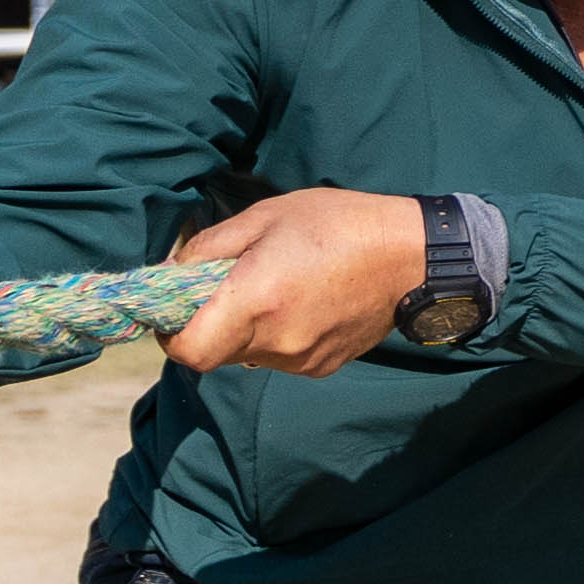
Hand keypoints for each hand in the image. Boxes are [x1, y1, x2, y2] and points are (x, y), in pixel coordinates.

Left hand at [159, 188, 432, 376]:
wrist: (412, 256)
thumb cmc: (338, 225)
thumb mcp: (265, 216)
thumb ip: (209, 246)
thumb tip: (173, 269)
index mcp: (255, 301)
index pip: (188, 351)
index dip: (170, 336)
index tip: (176, 311)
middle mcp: (275, 340)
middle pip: (215, 352)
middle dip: (210, 324)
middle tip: (230, 288)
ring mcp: (301, 358)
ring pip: (248, 355)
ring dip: (246, 330)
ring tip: (278, 290)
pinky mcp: (323, 366)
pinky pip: (280, 358)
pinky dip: (278, 337)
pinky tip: (305, 304)